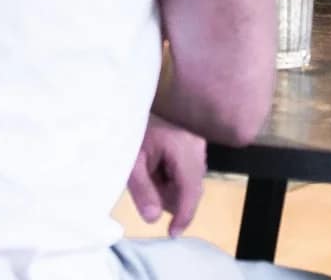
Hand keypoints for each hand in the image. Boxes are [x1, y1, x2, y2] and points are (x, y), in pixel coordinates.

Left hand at [127, 114, 206, 236]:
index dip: (184, 215)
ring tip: (148, 169)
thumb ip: (143, 189)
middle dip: (171, 195)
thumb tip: (154, 219)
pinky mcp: (194, 135)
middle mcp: (198, 143)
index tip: (172, 234)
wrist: (134, 95)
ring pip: (191, 175)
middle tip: (146, 185)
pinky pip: (190, 162)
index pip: (191, 190)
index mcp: (184, 148)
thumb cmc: (135, 125)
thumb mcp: (132, 159)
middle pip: (192, 185)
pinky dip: (174, 171)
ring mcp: (198, 137)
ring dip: (172, 183)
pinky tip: (157, 162)